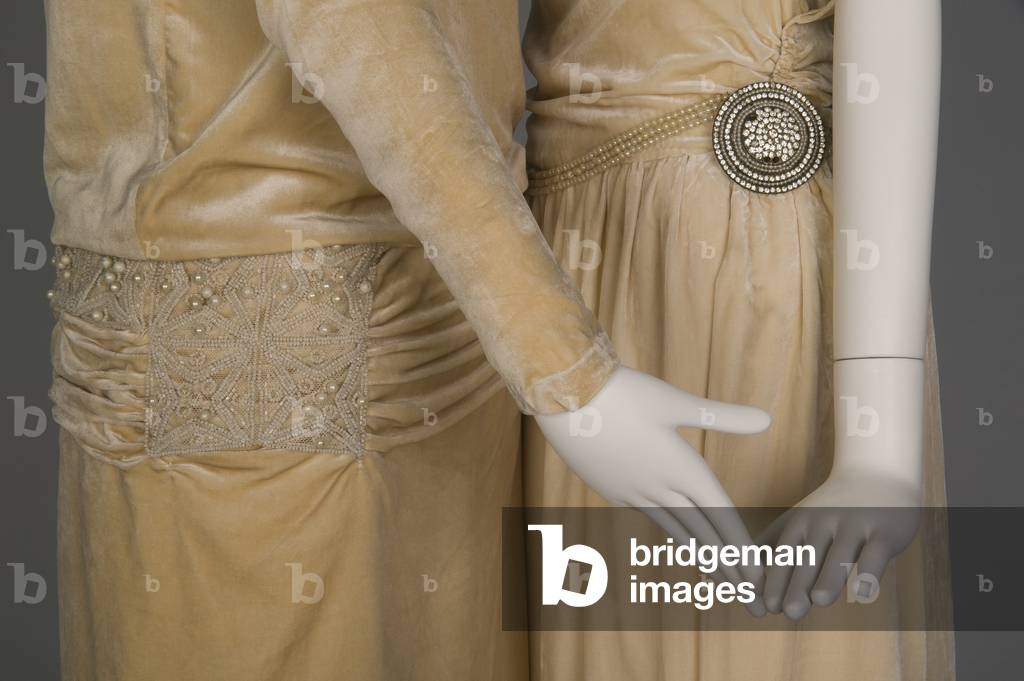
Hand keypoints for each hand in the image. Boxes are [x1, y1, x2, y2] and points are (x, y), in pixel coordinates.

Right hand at [535, 366, 771, 609]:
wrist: (564, 399)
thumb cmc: (622, 393)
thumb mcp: (676, 401)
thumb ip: (722, 416)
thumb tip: (767, 420)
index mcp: (681, 467)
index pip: (720, 514)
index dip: (740, 545)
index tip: (756, 575)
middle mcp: (658, 487)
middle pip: (700, 532)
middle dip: (727, 563)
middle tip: (746, 593)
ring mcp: (632, 492)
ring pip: (673, 527)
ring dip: (699, 551)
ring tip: (716, 573)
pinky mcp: (611, 488)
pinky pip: (647, 514)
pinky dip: (667, 527)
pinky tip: (672, 530)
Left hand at [756, 469, 920, 619]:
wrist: (876, 474)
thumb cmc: (830, 509)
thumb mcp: (798, 521)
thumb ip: (772, 545)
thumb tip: (743, 579)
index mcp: (800, 523)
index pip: (785, 555)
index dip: (776, 580)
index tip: (767, 607)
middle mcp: (824, 522)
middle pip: (809, 557)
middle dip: (798, 584)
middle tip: (789, 612)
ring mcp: (855, 526)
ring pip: (841, 555)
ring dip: (829, 577)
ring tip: (819, 600)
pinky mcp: (885, 532)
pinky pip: (876, 554)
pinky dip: (869, 573)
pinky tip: (862, 593)